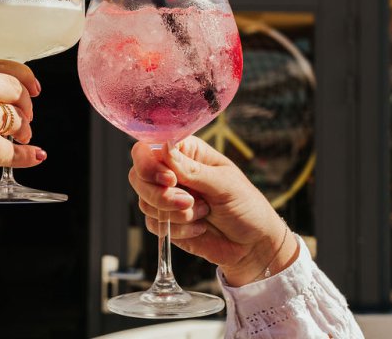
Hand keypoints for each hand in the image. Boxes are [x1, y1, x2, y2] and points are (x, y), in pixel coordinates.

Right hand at [0, 54, 43, 251]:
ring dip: (21, 130)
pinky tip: (34, 155)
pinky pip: (18, 150)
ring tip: (14, 139)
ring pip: (17, 118)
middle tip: (25, 118)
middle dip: (24, 103)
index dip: (20, 77)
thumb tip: (15, 85)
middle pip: (13, 87)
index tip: (32, 88)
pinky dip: (27, 155)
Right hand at [129, 136, 296, 286]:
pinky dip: (178, 229)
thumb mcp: (225, 184)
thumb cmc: (246, 205)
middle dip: (161, 194)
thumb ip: (193, 170)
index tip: (170, 180)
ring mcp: (166, 197)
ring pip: (145, 202)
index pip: (149, 148)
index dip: (150, 163)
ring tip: (204, 213)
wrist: (253, 244)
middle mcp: (170, 172)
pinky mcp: (165, 222)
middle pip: (138, 175)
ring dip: (174, 214)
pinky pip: (154, 224)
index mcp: (185, 152)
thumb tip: (165, 148)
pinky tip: (200, 227)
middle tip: (189, 202)